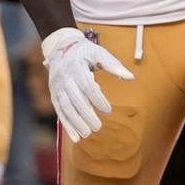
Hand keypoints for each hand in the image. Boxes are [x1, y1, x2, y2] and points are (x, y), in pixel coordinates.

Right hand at [41, 27, 133, 141]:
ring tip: (87, 134)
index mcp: (76, 67)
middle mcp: (63, 78)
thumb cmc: (86, 51)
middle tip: (98, 127)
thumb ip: (114, 65)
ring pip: (65, 107)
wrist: (62, 47)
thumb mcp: (100, 53)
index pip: (87, 86)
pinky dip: (67, 125)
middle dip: (86, 114)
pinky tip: (76, 137)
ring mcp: (56, 87)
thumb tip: (131, 77)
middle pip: (74, 99)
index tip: (108, 111)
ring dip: (75, 122)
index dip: (97, 99)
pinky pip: (59, 112)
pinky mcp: (54, 94)